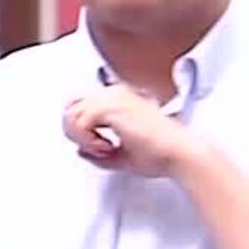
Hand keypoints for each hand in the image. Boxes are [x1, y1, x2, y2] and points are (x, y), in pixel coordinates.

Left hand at [62, 84, 200, 176]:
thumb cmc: (160, 154)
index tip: (101, 148)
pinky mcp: (111, 107)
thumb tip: (80, 151)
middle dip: (77, 134)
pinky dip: (87, 141)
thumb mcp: (121, 156)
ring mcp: (112, 97)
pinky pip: (79, 123)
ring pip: (71, 115)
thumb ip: (97, 153)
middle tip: (98, 150)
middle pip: (71, 108)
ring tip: (104, 150)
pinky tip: (106, 148)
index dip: (82, 131)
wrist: (178, 153)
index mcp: (119, 98)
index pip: (80, 105)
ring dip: (82, 138)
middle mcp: (114, 92)